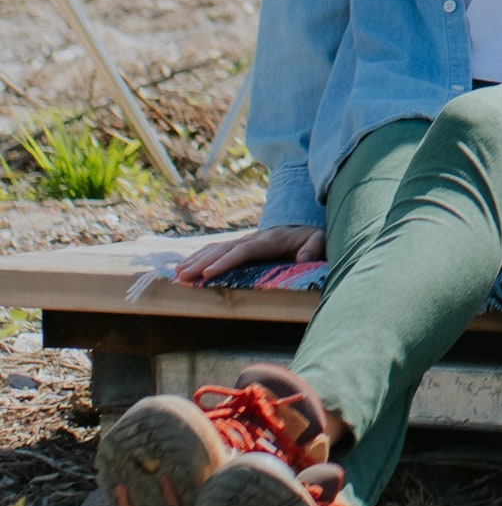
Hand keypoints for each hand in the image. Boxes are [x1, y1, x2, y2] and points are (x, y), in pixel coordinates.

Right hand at [168, 225, 323, 284]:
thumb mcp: (320, 240)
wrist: (309, 228)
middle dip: (202, 263)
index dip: (225, 262)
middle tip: (183, 277)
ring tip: (178, 274)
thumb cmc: (313, 238)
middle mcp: (254, 238)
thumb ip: (314, 247)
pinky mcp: (241, 245)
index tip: (207, 274)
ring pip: (217, 248)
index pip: (244, 251)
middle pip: (224, 250)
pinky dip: (199, 257)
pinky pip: (217, 250)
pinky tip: (184, 267)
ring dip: (196, 260)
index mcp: (270, 240)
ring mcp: (246, 240)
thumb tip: (304, 258)